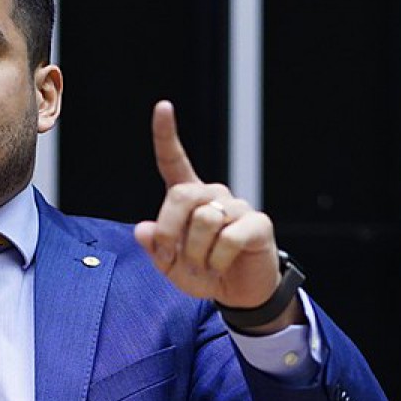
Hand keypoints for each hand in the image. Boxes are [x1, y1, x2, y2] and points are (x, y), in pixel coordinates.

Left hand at [132, 101, 294, 328]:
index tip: (163, 106)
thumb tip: (143, 230)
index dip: (166, 135)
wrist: (241, 293)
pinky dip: (217, 260)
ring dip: (195, 253)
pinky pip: (227, 238)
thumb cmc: (205, 273)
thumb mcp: (171, 266)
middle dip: (170, 231)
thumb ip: (155, 248)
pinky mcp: (257, 224)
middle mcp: (213, 195)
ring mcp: (237, 207)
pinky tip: (221, 266)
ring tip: (204, 266)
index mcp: (189, 198)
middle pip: (182, 195)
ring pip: (204, 220)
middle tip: (173, 256)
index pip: (174, 161)